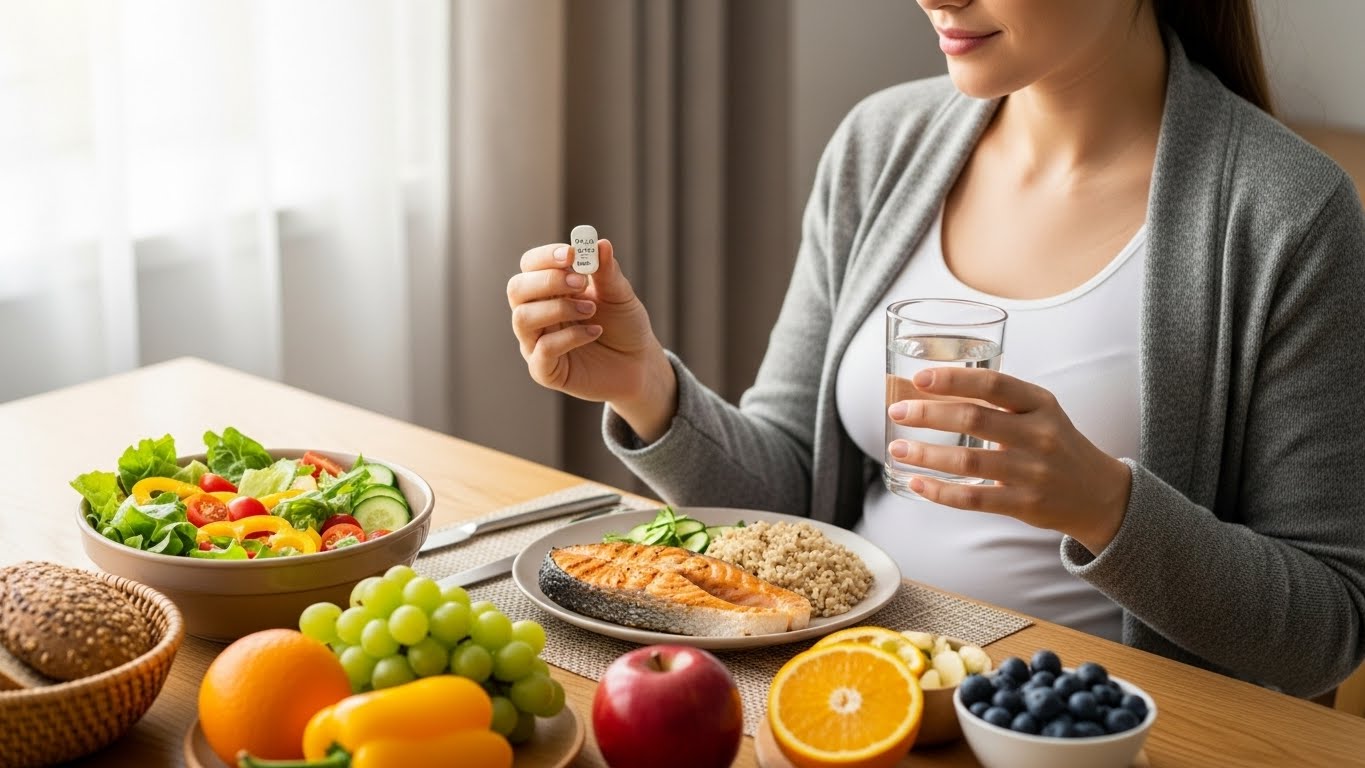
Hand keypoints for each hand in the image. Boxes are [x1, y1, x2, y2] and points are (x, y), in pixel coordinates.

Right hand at [506, 239, 676, 440]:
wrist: (638, 363)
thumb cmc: (623, 325)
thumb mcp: (619, 294)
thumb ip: (607, 271)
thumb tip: (599, 243)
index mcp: (549, 289)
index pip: (530, 265)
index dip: (546, 257)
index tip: (572, 253)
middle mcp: (536, 313)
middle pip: (516, 289)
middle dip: (547, 281)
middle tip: (580, 282)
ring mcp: (536, 342)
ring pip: (523, 318)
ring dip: (558, 308)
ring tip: (591, 310)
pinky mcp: (544, 370)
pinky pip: (543, 350)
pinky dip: (570, 337)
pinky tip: (595, 331)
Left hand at [887, 367, 1131, 554]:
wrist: (1098, 494)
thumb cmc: (1056, 444)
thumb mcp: (1041, 412)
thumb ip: (999, 400)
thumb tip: (933, 389)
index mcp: (1040, 403)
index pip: (994, 383)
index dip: (954, 379)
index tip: (919, 378)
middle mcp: (1039, 434)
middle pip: (974, 419)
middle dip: (929, 414)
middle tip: (897, 411)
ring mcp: (1032, 472)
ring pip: (968, 461)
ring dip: (926, 454)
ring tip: (897, 448)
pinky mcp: (1024, 504)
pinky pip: (973, 498)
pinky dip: (940, 491)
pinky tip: (916, 482)